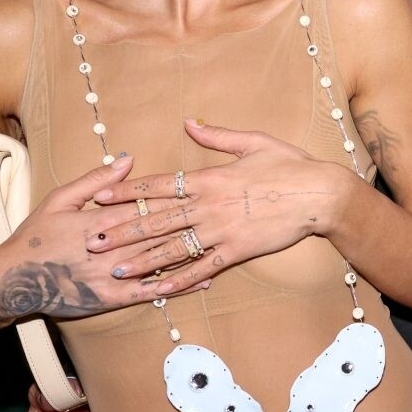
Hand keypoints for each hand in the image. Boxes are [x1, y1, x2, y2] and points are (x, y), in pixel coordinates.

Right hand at [0, 158, 213, 332]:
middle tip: (228, 212)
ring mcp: (112, 275)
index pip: (145, 205)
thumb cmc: (36, 235)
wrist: (12, 280)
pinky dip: (180, 284)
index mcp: (100, 218)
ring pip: (161, 261)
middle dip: (194, 222)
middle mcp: (111, 247)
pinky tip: (205, 279)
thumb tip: (128, 159)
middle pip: (160, 232)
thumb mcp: (60, 199)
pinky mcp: (111, 298)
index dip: (175, 197)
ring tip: (226, 244)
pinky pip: (152, 291)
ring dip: (194, 253)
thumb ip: (96, 180)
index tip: (204, 188)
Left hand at [86, 120, 360, 292]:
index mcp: (210, 178)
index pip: (160, 185)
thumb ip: (218, 136)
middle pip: (157, 220)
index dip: (127, 191)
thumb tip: (189, 123)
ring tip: (116, 268)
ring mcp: (222, 231)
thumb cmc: (290, 165)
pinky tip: (161, 288)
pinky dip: (181, 280)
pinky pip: (204, 268)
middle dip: (122, 230)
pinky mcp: (238, 251)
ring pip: (174, 248)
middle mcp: (209, 206)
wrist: (320, 194)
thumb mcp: (254, 142)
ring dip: (143, 259)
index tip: (100, 196)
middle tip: (92, 239)